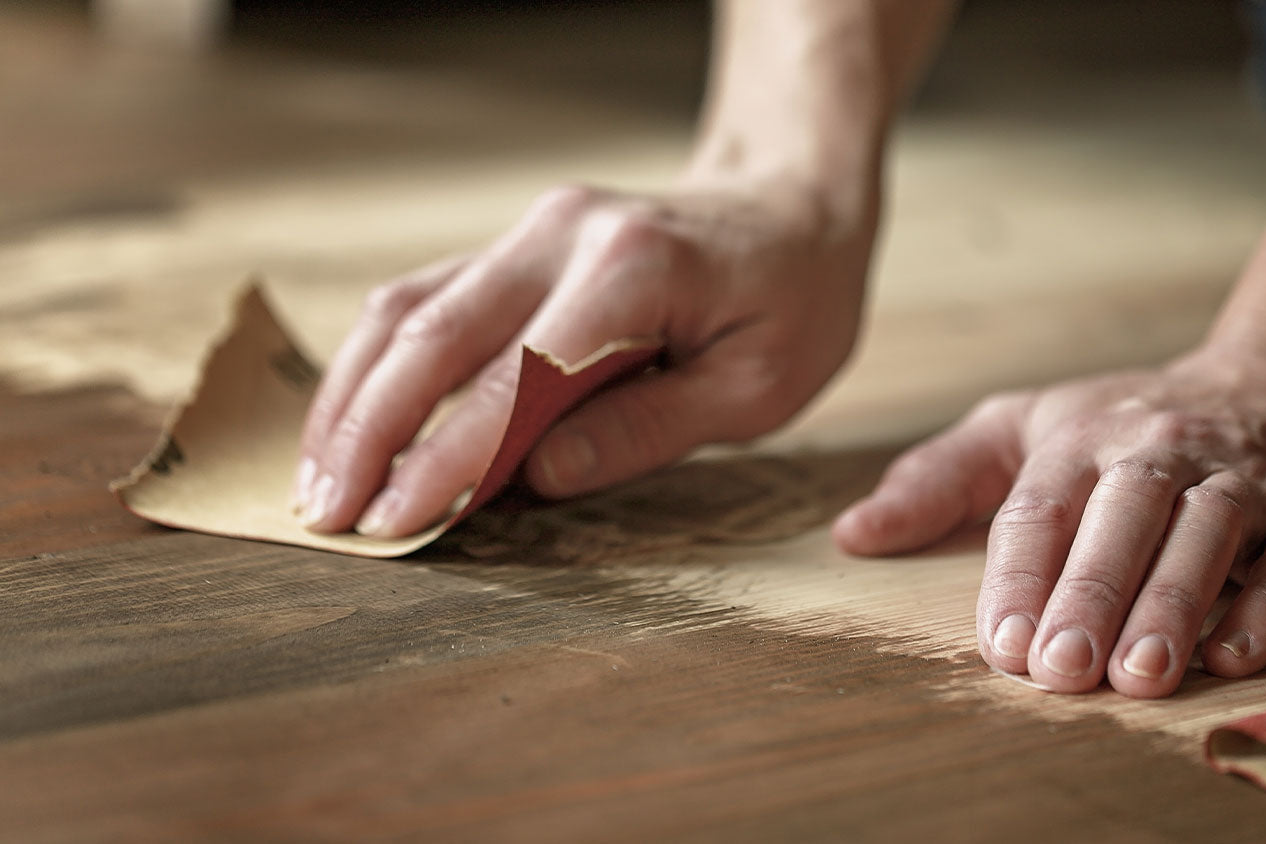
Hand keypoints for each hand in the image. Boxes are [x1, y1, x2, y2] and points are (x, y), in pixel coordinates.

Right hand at [294, 177, 874, 536]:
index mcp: (632, 270)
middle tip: (324, 513)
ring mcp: (533, 229)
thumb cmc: (793, 300)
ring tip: (316, 478)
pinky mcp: (519, 241)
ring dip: (353, 394)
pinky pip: (428, 297)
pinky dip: (381, 362)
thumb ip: (647, 429)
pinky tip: (355, 419)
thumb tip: (534, 478)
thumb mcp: (758, 385)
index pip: (514, 378)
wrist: (790, 204)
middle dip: (368, 430)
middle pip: (431, 331)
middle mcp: (564, 235)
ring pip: (408, 307)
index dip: (445, 458)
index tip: (392, 524)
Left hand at [833, 343, 1265, 697]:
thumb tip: (851, 534)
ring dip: (1173, 604)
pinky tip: (1233, 653)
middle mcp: (1163, 451)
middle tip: (1059, 670)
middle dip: (1091, 595)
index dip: (1018, 576)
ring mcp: (1247, 479)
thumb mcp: (1026, 427)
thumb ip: (938, 478)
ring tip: (1139, 675)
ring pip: (1207, 534)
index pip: (1041, 506)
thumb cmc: (1132, 422)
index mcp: (1085, 437)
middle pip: (1123, 518)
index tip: (999, 644)